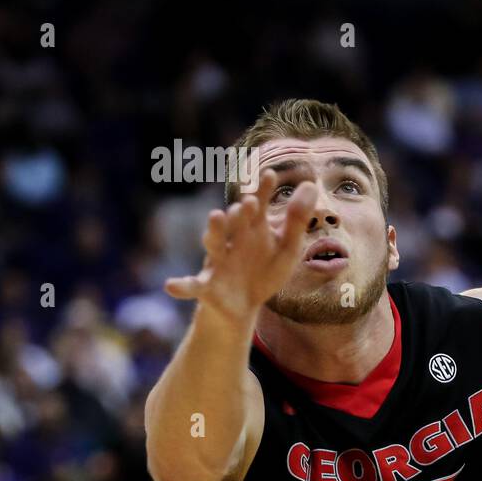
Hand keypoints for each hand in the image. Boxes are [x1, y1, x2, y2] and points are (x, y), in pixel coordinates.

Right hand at [164, 170, 317, 323]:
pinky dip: (182, 285)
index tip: (271, 174)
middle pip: (235, 223)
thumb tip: (311, 184)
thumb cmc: (265, 271)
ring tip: (215, 215)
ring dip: (214, 231)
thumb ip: (297, 220)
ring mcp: (218, 261)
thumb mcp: (287, 248)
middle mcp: (232, 240)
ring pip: (213, 244)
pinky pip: (192, 285)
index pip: (257, 207)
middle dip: (240, 213)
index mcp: (252, 230)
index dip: (263, 191)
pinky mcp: (207, 286)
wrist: (244, 306)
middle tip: (249, 202)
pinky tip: (171, 286)